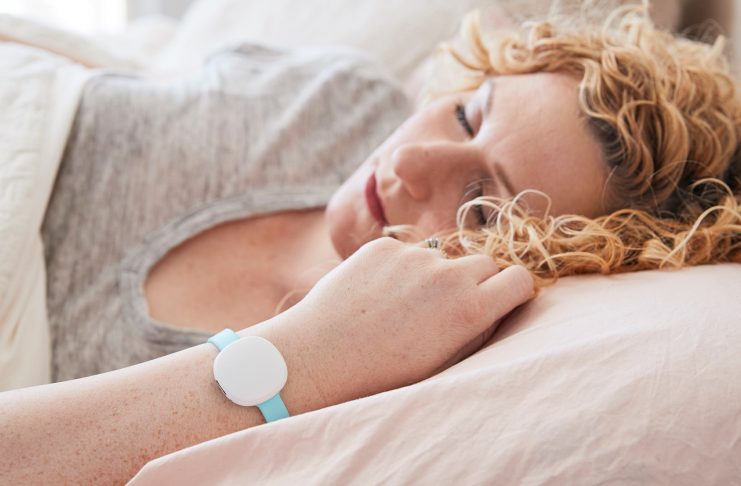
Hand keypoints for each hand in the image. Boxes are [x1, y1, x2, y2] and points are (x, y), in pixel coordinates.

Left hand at [259, 237, 533, 407]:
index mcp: (470, 308)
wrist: (319, 358)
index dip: (511, 291)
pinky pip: (406, 251)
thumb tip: (500, 305)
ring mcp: (413, 255)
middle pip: (485, 263)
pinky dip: (399, 268)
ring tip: (402, 306)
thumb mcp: (444, 362)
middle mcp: (447, 274)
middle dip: (477, 280)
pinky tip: (376, 295)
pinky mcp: (383, 245)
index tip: (499, 301)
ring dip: (435, 274)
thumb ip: (477, 330)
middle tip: (450, 306)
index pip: (519, 279)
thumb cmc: (384, 374)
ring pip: (442, 257)